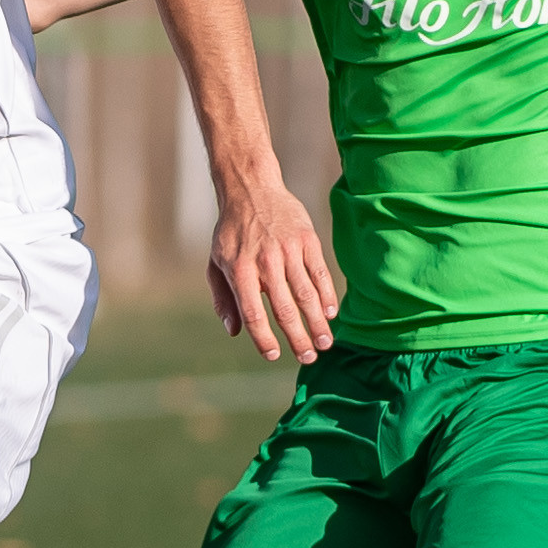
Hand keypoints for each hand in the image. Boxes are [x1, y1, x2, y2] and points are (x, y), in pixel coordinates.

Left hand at [205, 172, 339, 363]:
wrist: (251, 189)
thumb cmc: (231, 233)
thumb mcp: (216, 263)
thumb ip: (223, 298)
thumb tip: (233, 331)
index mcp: (239, 270)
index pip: (253, 313)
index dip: (263, 338)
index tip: (273, 355)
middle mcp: (264, 261)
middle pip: (285, 309)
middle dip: (298, 339)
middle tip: (308, 359)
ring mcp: (288, 250)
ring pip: (307, 294)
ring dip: (318, 323)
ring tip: (325, 344)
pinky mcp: (306, 239)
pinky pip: (319, 272)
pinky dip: (327, 295)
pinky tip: (331, 313)